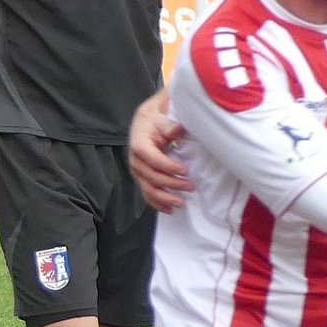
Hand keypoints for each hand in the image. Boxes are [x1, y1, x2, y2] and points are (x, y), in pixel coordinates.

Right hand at [128, 89, 191, 210]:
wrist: (145, 122)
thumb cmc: (154, 119)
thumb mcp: (161, 116)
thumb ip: (168, 124)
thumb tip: (176, 129)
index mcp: (139, 144)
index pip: (153, 159)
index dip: (169, 167)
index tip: (185, 171)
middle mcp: (135, 160)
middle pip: (152, 177)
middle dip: (172, 184)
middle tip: (190, 186)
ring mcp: (138, 171)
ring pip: (149, 189)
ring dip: (165, 198)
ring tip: (181, 203)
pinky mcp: (142, 177)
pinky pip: (147, 194)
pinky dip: (157, 203)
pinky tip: (169, 209)